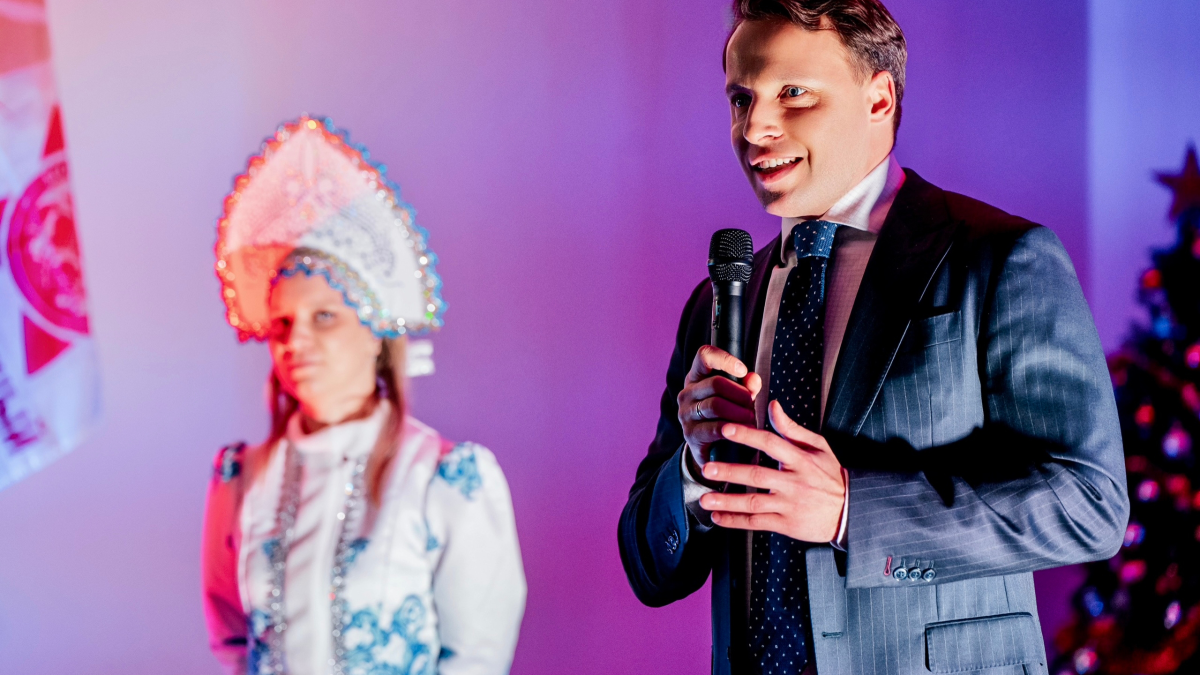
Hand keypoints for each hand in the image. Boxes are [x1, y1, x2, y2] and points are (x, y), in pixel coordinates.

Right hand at [677, 346, 762, 472]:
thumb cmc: (726, 415)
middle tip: (752, 403)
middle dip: (740, 393)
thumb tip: (753, 378)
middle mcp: (687, 392)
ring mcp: (686, 413)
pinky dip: (734, 428)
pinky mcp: (690, 433)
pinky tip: (746, 431)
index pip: (704, 356)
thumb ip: (747, 386)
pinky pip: (714, 427)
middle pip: (716, 383)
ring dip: (739, 411)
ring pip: (716, 405)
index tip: (742, 370)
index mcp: (697, 377)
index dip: (724, 359)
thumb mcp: (738, 398)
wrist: (710, 449)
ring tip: (752, 417)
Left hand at [698, 401, 845, 542]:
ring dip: (727, 502)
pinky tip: (717, 517)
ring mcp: (789, 505)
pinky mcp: (787, 525)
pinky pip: (757, 523)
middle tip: (707, 468)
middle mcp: (793, 482)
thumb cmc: (830, 475)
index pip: (770, 443)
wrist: (849, 511)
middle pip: (757, 475)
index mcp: (800, 459)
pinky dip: (736, 521)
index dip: (747, 436)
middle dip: (730, 471)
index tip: (726, 428)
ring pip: (753, 503)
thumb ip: (791, 428)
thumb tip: (771, 405)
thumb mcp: (818, 447)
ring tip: (704, 499)